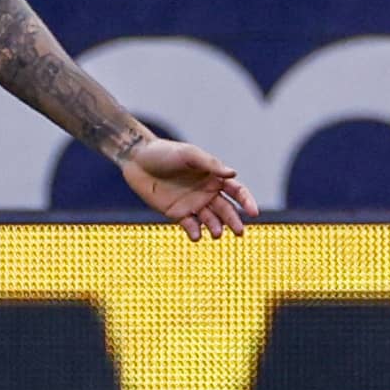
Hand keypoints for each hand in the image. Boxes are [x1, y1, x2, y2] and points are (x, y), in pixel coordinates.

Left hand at [119, 136, 251, 237]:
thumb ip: (210, 164)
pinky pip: (190, 226)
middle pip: (226, 210)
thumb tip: (234, 174)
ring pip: (211, 221)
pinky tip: (196, 236)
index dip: (247, 201)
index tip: (253, 212)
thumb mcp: (189, 154)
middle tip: (239, 233)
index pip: (237, 191)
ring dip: (216, 228)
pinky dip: (195, 233)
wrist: (137, 160)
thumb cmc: (165, 153)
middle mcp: (207, 192)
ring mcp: (193, 204)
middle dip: (234, 221)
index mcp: (214, 177)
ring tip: (216, 233)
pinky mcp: (177, 213)